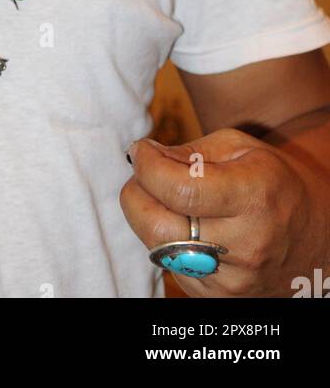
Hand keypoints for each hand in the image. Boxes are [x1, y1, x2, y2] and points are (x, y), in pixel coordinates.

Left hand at [121, 127, 328, 296]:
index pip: (180, 190)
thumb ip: (191, 151)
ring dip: (148, 219)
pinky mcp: (220, 299)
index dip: (147, 167)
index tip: (140, 151)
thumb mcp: (242, 148)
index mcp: (253, 197)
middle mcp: (244, 245)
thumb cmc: (275, 183)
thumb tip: (146, 157)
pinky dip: (165, 243)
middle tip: (141, 175)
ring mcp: (233, 280)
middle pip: (159, 228)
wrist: (316, 237)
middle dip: (135, 195)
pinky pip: (172, 269)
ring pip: (159, 251)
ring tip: (162, 198)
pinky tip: (182, 226)